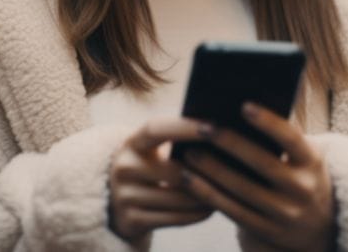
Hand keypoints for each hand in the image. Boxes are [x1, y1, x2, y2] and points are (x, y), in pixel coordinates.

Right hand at [108, 118, 215, 240]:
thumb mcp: (152, 150)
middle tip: (233, 168)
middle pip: (174, 171)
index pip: (156, 130)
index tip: (214, 126)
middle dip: (205, 172)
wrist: (115, 200)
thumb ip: (176, 139)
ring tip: (227, 189)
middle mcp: (123, 168)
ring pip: (178, 199)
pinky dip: (197, 214)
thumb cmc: (148, 166)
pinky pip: (174, 219)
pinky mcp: (131, 220)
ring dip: (206, 196)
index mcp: (131, 143)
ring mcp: (124, 197)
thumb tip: (220, 131)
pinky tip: (211, 207)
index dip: (184, 127)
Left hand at [180, 103, 335, 251]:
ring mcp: (285, 213)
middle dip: (230, 144)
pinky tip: (188, 178)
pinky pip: (232, 211)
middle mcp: (302, 189)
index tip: (243, 105)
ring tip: (189, 152)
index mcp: (312, 162)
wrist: (321, 226)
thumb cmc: (300, 174)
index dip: (269, 123)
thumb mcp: (305, 156)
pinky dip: (208, 194)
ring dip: (212, 170)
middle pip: (262, 164)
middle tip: (203, 127)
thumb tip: (236, 108)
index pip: (291, 139)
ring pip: (243, 190)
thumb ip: (281, 138)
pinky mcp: (267, 230)